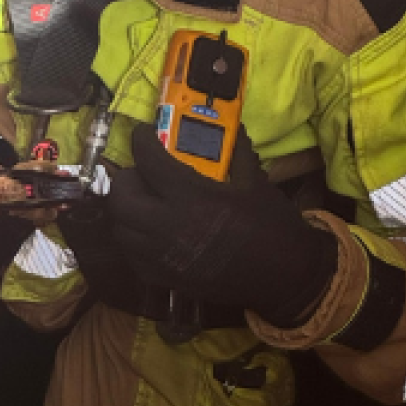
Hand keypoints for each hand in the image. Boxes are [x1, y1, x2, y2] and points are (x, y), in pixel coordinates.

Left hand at [109, 128, 337, 326]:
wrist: (285, 277)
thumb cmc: (272, 226)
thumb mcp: (256, 182)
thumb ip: (236, 152)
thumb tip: (230, 127)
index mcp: (191, 197)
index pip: (147, 160)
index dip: (141, 140)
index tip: (144, 134)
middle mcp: (168, 226)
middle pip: (120, 197)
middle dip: (127, 178)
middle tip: (143, 173)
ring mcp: (162, 256)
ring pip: (120, 228)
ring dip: (127, 209)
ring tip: (146, 201)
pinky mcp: (164, 278)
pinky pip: (131, 255)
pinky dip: (133, 239)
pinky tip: (151, 231)